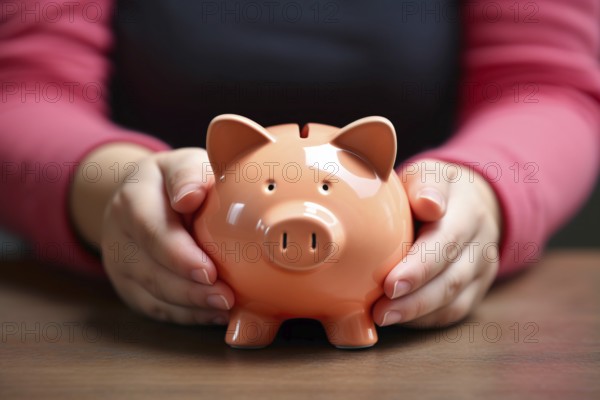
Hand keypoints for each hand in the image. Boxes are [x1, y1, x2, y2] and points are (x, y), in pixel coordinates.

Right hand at [101, 148, 233, 324]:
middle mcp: (118, 233)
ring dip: (191, 305)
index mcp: (132, 198)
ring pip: (151, 294)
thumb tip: (189, 196)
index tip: (210, 271)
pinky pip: (155, 308)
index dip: (180, 255)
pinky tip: (213, 314)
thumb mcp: (185, 164)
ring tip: (226, 307)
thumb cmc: (178, 181)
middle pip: (150, 269)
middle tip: (226, 297)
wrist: (147, 194)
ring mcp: (119, 263)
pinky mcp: (129, 286)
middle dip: (190, 288)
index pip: (151, 230)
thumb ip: (189, 174)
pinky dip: (186, 315)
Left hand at [373, 159, 500, 327]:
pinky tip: (400, 319)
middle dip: (415, 298)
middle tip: (381, 310)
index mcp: (468, 210)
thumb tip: (429, 204)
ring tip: (383, 318)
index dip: (420, 266)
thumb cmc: (434, 189)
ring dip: (417, 313)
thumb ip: (426, 184)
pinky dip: (426, 319)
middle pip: (451, 277)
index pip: (446, 240)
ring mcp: (482, 269)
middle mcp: (481, 242)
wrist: (471, 201)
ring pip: (454, 300)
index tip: (391, 283)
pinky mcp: (476, 289)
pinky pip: (454, 311)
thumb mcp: (429, 173)